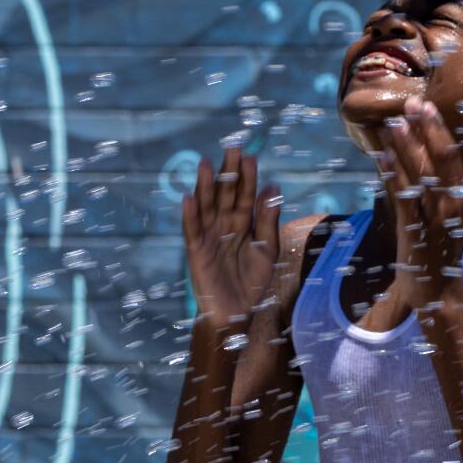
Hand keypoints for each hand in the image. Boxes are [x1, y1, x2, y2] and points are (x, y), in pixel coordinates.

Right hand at [182, 146, 280, 328]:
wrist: (237, 313)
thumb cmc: (253, 281)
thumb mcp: (268, 249)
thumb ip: (268, 220)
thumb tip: (273, 187)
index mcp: (243, 222)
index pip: (244, 194)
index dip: (247, 177)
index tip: (250, 157)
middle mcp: (223, 224)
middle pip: (225, 194)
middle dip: (228, 173)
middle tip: (231, 149)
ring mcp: (208, 236)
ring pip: (206, 206)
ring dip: (205, 186)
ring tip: (207, 165)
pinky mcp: (196, 251)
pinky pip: (191, 230)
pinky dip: (189, 215)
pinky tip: (189, 198)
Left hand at [380, 101, 462, 311]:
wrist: (440, 297)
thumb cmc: (436, 255)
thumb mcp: (439, 220)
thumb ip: (430, 193)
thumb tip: (413, 163)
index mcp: (459, 200)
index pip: (451, 158)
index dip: (438, 130)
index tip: (425, 106)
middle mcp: (451, 206)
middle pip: (443, 160)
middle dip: (428, 130)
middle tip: (412, 103)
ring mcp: (435, 220)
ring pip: (424, 176)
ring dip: (408, 147)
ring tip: (393, 123)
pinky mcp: (416, 234)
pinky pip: (405, 199)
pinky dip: (395, 176)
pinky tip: (383, 156)